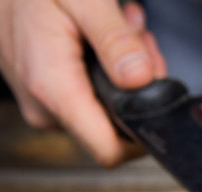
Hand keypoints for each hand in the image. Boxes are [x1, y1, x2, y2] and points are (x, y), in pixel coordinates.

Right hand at [0, 0, 166, 165]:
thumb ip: (114, 40)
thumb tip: (141, 79)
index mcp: (53, 89)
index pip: (111, 151)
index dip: (144, 130)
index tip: (156, 90)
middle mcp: (47, 109)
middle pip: (119, 125)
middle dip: (141, 83)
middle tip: (139, 40)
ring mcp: (46, 106)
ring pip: (110, 107)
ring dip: (127, 70)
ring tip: (122, 30)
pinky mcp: (48, 98)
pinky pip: (92, 96)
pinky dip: (108, 67)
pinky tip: (103, 38)